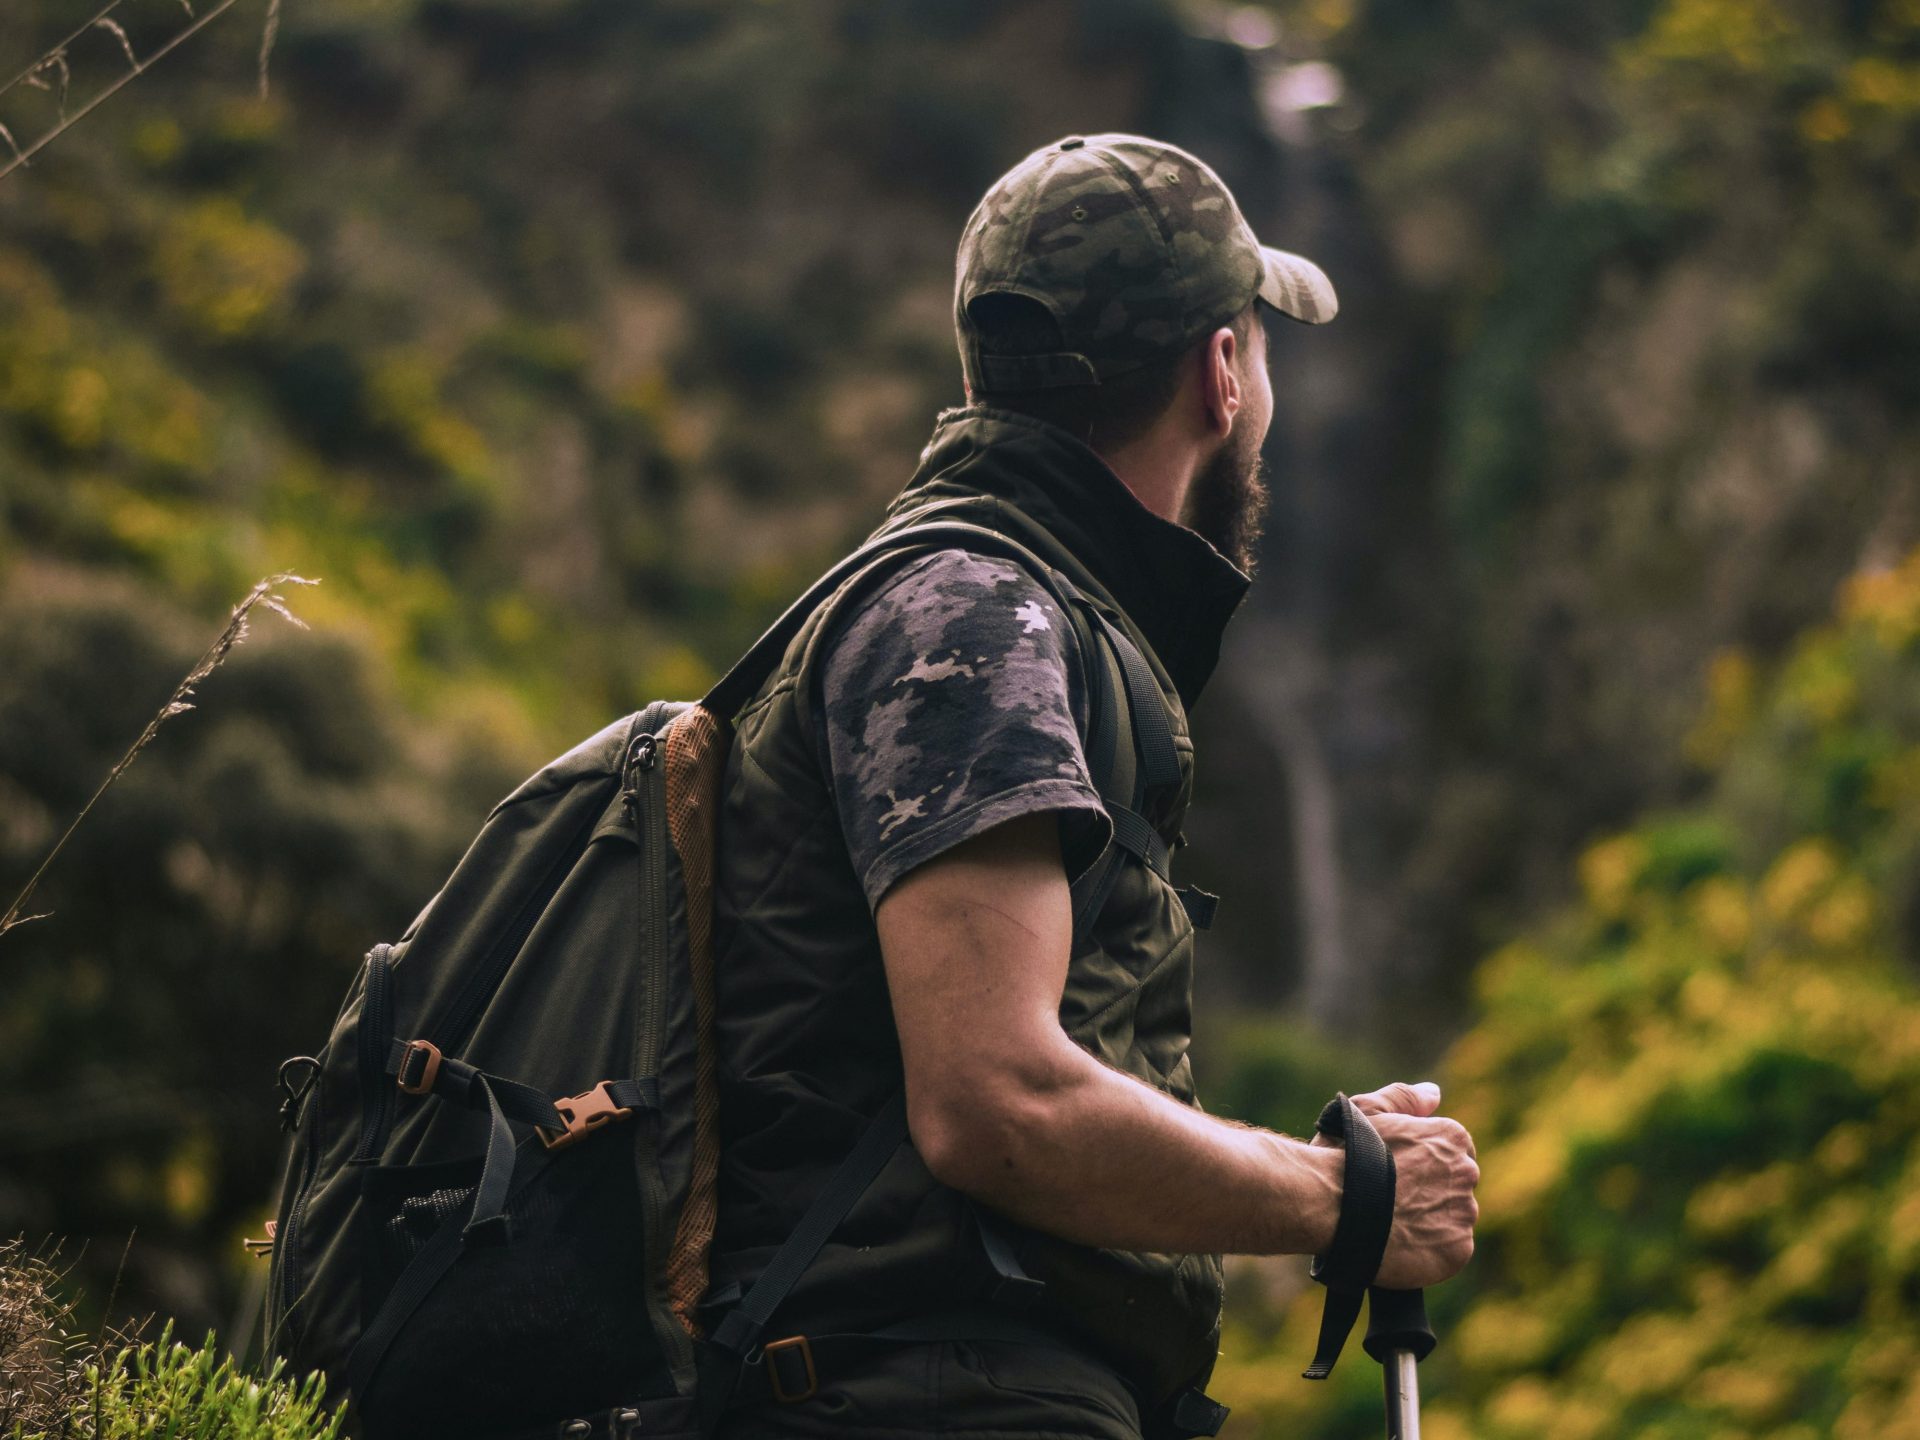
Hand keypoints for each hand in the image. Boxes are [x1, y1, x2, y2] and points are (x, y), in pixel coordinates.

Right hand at [1312, 1080, 1478, 1290]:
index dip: (1423, 1164)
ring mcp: (1463, 1214)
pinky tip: (1399, 1244)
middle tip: (1391, 1201)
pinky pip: (1449, 1252)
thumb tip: (1434, 1094)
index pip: (1452, 1153)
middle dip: (1428, 1192)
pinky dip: (1428, 1251)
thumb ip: (1404, 1097)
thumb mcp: (1367, 1110)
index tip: (1397, 1174)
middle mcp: (1466, 1173)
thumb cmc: (1343, 1154)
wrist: (1328, 1204)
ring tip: (1390, 1225)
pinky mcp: (1456, 1251)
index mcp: (1451, 1137)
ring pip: (1452, 1220)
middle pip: (1454, 1186)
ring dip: (1429, 1223)